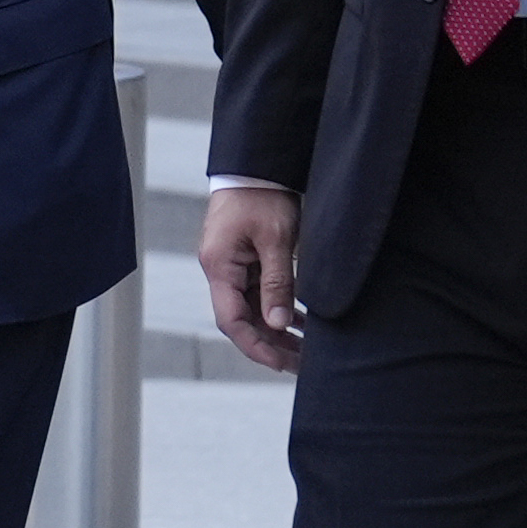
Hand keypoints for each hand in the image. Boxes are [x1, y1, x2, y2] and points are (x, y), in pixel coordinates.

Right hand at [199, 183, 303, 372]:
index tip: (281, 363)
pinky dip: (279, 309)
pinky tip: (301, 323)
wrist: (258, 163)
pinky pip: (259, 293)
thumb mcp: (275, 239)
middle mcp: (221, 269)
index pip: (232, 320)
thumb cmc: (263, 194)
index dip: (256, 346)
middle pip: (242, 320)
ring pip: (253, 309)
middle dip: (271, 344)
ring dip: (277, 330)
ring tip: (306, 350)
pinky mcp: (245, 259)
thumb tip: (278, 324)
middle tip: (302, 364)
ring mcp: (232, 265)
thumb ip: (277, 283)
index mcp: (220, 266)